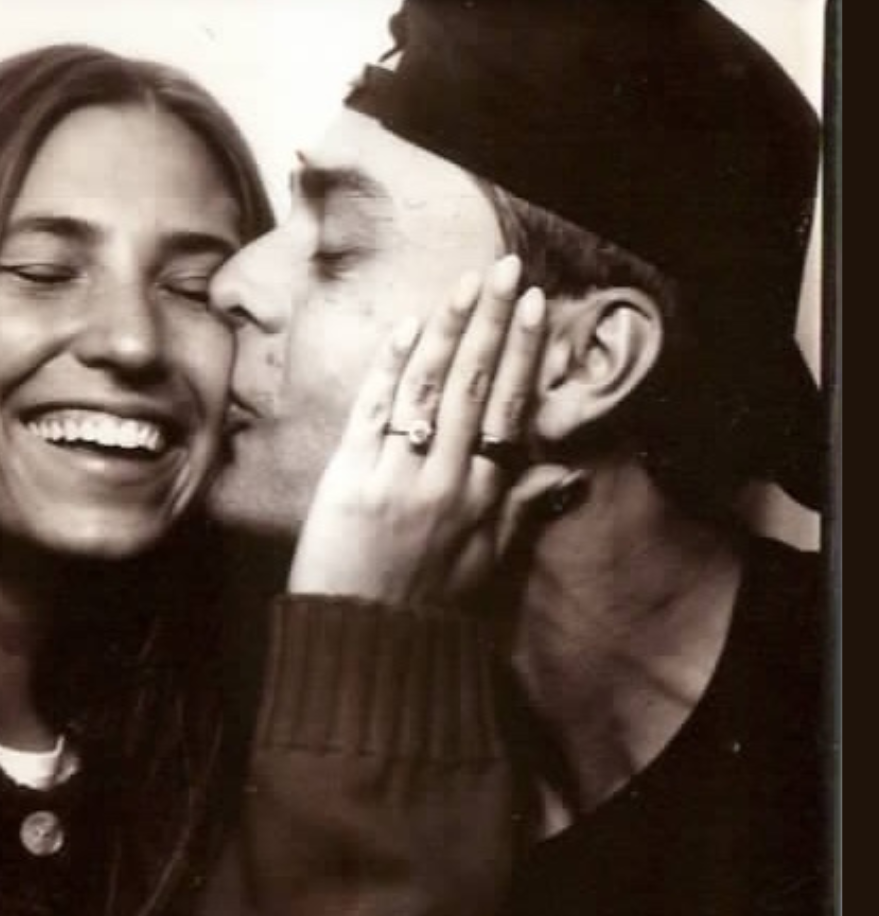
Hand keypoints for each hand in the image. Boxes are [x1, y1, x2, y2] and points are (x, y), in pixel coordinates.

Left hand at [288, 255, 571, 606]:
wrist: (363, 647)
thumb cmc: (428, 612)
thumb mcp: (489, 569)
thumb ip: (521, 513)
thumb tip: (565, 476)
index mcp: (484, 500)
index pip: (510, 411)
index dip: (523, 354)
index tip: (535, 306)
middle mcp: (448, 481)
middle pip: (474, 387)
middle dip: (491, 322)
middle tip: (505, 269)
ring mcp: (398, 477)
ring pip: (428, 389)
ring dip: (446, 329)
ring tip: (463, 283)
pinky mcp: (350, 480)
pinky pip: (375, 411)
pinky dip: (391, 367)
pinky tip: (407, 327)